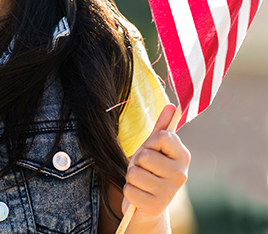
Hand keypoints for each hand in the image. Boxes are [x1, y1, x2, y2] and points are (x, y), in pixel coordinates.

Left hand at [122, 104, 190, 226]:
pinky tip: (139, 195)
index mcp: (183, 156)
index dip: (150, 142)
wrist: (147, 204)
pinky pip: (130, 190)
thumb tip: (171, 106)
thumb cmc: (150, 169)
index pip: (161, 136)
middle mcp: (181, 174)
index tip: (152, 149)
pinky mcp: (156, 207)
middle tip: (144, 169)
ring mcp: (170, 192)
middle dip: (137, 161)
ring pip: (135, 173)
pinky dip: (129, 191)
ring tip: (141, 182)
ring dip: (132, 177)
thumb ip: (161, 127)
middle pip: (145, 155)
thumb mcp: (153, 147)